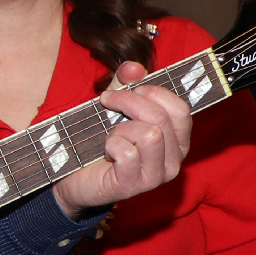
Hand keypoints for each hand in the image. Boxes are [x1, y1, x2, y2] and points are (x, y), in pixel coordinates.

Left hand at [53, 62, 191, 214]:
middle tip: (107, 101)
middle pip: (162, 119)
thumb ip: (125, 84)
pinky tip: (106, 150)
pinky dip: (111, 145)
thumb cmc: (100, 141)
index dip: (154, 92)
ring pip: (150, 135)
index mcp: (176, 141)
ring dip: (121, 128)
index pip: (181, 110)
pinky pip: (128, 153)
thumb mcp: (114, 106)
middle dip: (129, 102)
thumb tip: (134, 67)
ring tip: (111, 134)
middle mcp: (173, 161)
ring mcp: (155, 177)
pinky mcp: (133, 186)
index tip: (129, 88)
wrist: (74, 176)